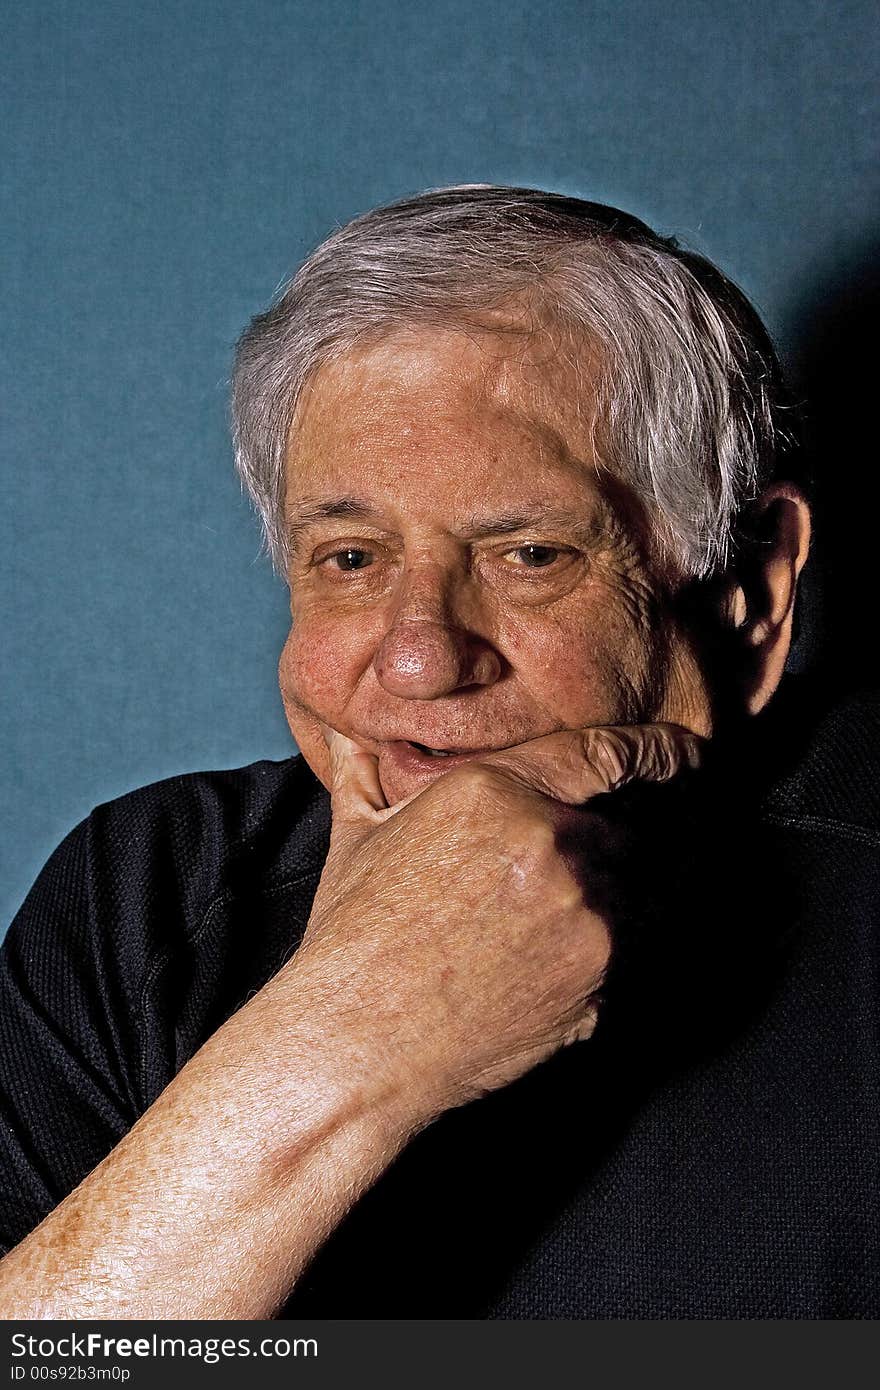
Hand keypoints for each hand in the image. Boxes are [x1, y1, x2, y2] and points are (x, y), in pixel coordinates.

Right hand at [294, 723, 702, 1132]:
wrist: (358, 1042)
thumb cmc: (352, 940)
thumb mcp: (356, 836)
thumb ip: (366, 772)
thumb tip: (349, 734)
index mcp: (493, 791)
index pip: (605, 753)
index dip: (658, 748)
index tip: (684, 750)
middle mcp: (550, 843)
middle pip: (642, 820)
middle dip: (664, 822)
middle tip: (680, 823)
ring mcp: (583, 914)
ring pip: (656, 882)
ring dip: (658, 880)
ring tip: (655, 887)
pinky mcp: (598, 977)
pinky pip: (645, 943)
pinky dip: (643, 935)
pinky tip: (614, 942)